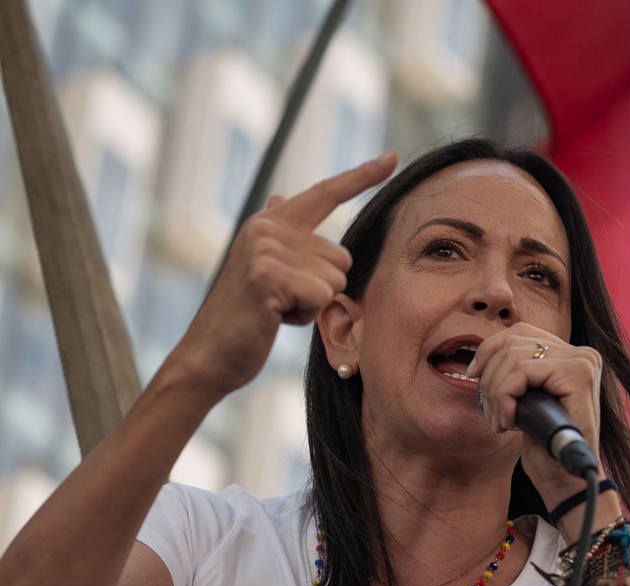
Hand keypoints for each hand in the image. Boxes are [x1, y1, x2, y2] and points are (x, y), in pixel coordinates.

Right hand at [169, 152, 397, 397]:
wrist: (209, 355)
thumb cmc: (246, 318)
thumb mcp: (264, 268)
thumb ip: (280, 235)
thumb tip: (280, 197)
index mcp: (270, 224)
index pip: (325, 193)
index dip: (361, 176)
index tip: (392, 158)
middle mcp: (267, 228)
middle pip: (342, 257)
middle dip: (322, 289)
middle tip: (282, 302)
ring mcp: (265, 249)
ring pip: (335, 279)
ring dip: (313, 305)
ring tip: (276, 309)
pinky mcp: (267, 275)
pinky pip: (322, 296)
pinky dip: (305, 316)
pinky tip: (274, 319)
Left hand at [466, 323, 605, 505]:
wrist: (567, 480)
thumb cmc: (546, 447)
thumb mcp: (528, 400)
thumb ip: (519, 373)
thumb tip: (484, 352)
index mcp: (573, 355)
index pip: (521, 332)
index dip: (489, 349)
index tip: (473, 375)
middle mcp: (583, 353)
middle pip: (514, 340)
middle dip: (490, 377)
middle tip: (490, 413)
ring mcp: (583, 361)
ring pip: (513, 355)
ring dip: (495, 392)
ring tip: (500, 421)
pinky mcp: (577, 374)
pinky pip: (521, 371)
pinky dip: (505, 396)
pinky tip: (509, 422)